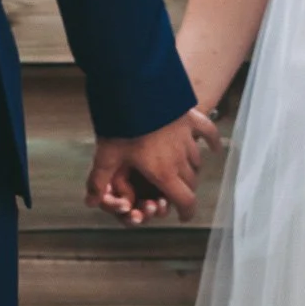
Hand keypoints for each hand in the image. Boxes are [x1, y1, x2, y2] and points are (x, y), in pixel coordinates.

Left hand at [87, 110, 221, 225]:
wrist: (136, 89)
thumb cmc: (122, 125)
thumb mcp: (106, 155)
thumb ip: (98, 180)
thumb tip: (89, 201)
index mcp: (163, 172)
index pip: (185, 200)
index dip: (186, 212)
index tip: (184, 216)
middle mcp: (180, 159)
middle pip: (190, 182)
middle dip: (184, 191)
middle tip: (176, 193)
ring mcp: (188, 138)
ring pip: (196, 161)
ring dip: (191, 169)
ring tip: (184, 172)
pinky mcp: (190, 118)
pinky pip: (208, 132)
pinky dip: (212, 142)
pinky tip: (215, 148)